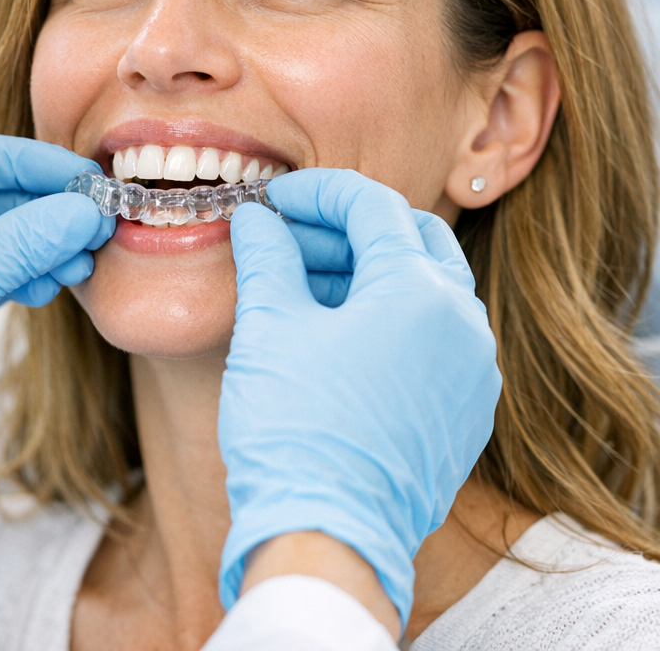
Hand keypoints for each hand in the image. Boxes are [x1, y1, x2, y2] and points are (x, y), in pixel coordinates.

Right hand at [219, 168, 500, 628]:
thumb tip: (256, 220)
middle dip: (349, 226)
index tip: (278, 198)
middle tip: (293, 234)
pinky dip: (389, 315)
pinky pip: (434, 337)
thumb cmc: (296, 429)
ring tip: (304, 282)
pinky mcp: (464, 411)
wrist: (328, 538)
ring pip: (425, 288)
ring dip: (368, 271)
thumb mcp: (270, 326)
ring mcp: (473, 372)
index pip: (374, 207)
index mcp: (420, 293)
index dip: (320, 192)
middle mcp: (464, 325)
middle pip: (412, 239)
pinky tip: (335, 328)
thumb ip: (267, 257)